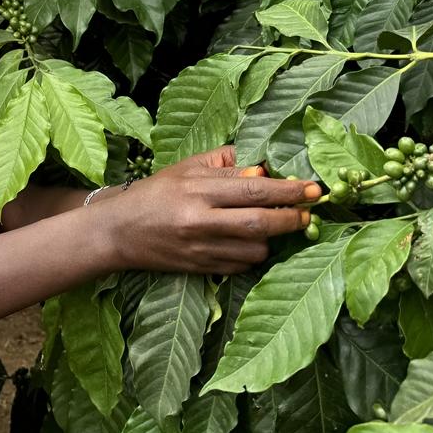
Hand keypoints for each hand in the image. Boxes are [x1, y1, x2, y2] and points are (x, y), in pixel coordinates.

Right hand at [100, 148, 319, 275]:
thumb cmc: (155, 194)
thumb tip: (264, 166)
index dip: (289, 189)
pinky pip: (241, 265)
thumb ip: (225, 164)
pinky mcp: (199, 268)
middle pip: (261, 222)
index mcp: (197, 189)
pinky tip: (249, 242)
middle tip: (309, 213)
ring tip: (273, 226)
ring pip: (255, 248)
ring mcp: (200, 248)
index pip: (254, 188)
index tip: (314, 189)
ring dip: (272, 238)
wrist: (117, 231)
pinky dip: (252, 254)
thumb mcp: (186, 168)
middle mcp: (200, 220)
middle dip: (292, 218)